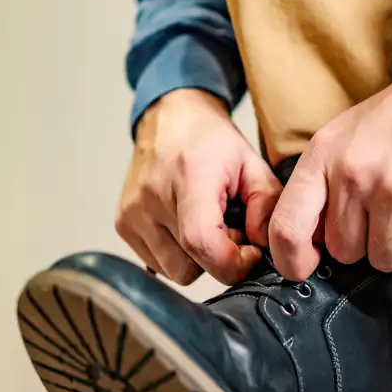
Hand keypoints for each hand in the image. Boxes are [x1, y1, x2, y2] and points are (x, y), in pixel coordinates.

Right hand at [116, 89, 280, 284]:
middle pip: (189, 267)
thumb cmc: (212, 142)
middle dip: (219, 260)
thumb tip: (266, 247)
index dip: (232, 262)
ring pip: (173, 272)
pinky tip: (187, 226)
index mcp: (189, 177)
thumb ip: (268, 206)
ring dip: (198, 259)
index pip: (201, 242)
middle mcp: (152, 197)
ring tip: (207, 225)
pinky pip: (157, 265)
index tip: (250, 252)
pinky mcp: (122, 224)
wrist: (169, 119)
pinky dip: (178, 255)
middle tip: (230, 230)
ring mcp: (133, 213)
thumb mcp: (253, 164)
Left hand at [269, 40, 391, 280]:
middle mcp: (355, 175)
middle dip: (367, 241)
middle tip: (390, 210)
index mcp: (324, 156)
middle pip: (345, 252)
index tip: (306, 267)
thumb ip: (324, 182)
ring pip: (387, 259)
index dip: (290, 260)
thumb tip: (311, 239)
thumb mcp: (347, 134)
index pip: (287, 227)